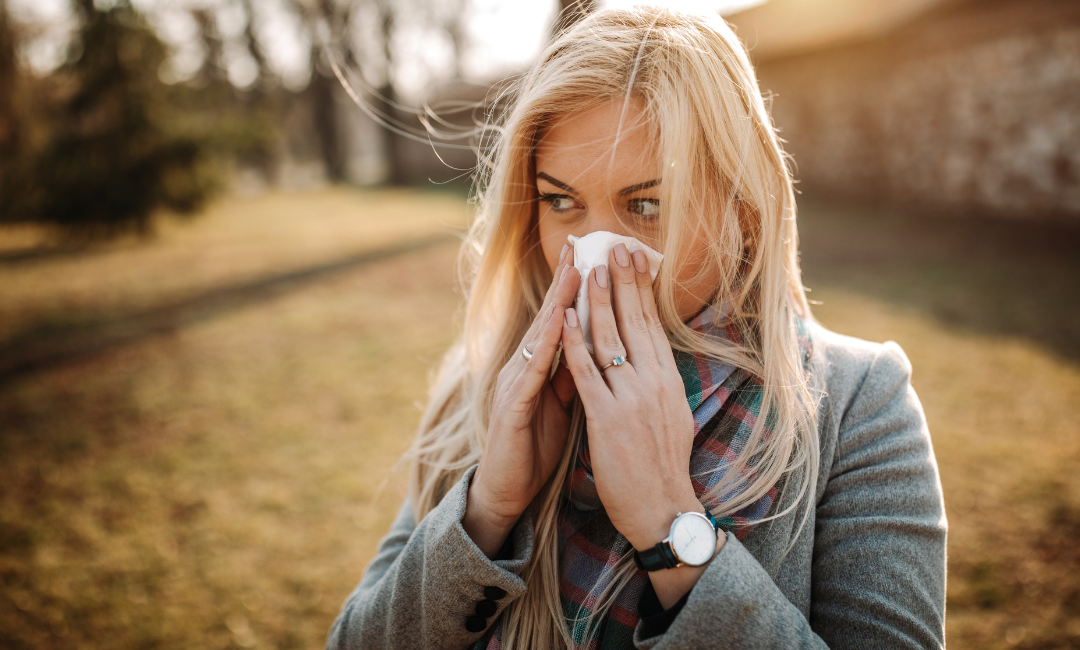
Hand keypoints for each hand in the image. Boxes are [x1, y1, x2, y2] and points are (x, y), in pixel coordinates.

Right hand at [463, 245, 580, 556]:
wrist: (507, 489)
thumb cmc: (534, 446)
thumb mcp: (562, 405)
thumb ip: (573, 375)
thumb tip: (595, 348)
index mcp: (538, 367)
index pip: (561, 321)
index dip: (576, 290)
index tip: (595, 258)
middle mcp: (523, 367)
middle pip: (549, 317)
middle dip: (566, 282)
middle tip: (582, 246)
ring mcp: (514, 384)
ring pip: (540, 336)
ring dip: (558, 303)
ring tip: (575, 271)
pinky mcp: (511, 406)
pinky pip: (532, 370)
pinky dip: (547, 345)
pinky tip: (559, 324)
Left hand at [560, 243, 722, 605]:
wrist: (662, 508)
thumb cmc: (663, 466)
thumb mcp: (672, 416)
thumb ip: (659, 384)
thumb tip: (655, 356)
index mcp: (668, 381)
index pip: (652, 325)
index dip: (641, 290)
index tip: (633, 259)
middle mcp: (653, 383)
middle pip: (635, 322)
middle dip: (622, 282)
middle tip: (613, 247)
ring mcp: (631, 399)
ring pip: (611, 339)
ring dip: (598, 300)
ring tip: (589, 268)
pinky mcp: (607, 417)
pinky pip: (587, 372)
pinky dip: (574, 341)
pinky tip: (566, 317)